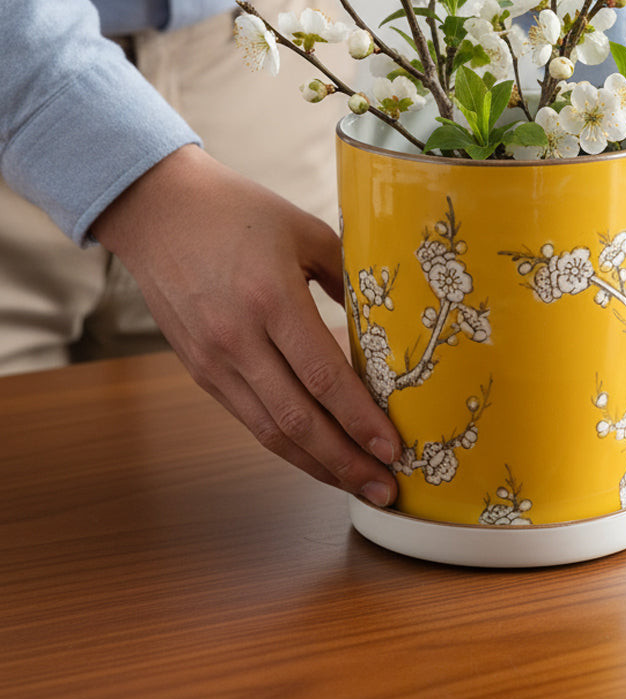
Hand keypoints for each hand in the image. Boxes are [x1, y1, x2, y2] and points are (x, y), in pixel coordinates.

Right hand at [92, 144, 400, 502]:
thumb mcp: (305, 231)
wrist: (158, 210)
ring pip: (271, 431)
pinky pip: (249, 417)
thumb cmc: (239, 212)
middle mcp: (238, 339)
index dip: (361, 419)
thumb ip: (347, 277)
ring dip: (318, 465)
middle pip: (298, 420)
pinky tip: (316, 453)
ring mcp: (214, 360)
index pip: (324, 377)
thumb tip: (385, 323)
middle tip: (387, 488)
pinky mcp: (199, 369)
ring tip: (359, 484)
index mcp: (271, 299)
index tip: (394, 448)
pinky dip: (286, 441)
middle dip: (347, 461)